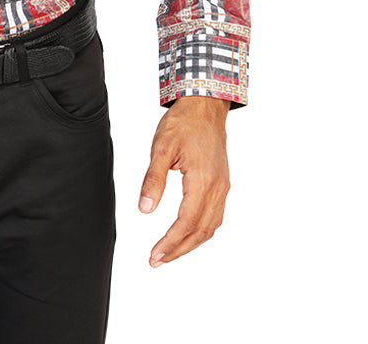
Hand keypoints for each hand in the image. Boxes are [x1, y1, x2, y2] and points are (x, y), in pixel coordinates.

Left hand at [138, 95, 230, 266]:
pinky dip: (201, 231)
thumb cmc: (183, 123)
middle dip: (178, 250)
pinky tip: (187, 235)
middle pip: (200, 231)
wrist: (205, 107)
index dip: (170, 242)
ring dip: (190, 244)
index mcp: (202, 179)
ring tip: (168, 253)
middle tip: (157, 260)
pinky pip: (215, 217)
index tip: (155, 254)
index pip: (186, 222)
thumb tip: (145, 209)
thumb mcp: (161, 147)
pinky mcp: (222, 184)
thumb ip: (153, 179)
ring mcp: (222, 187)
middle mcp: (217, 187)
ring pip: (210, 227)